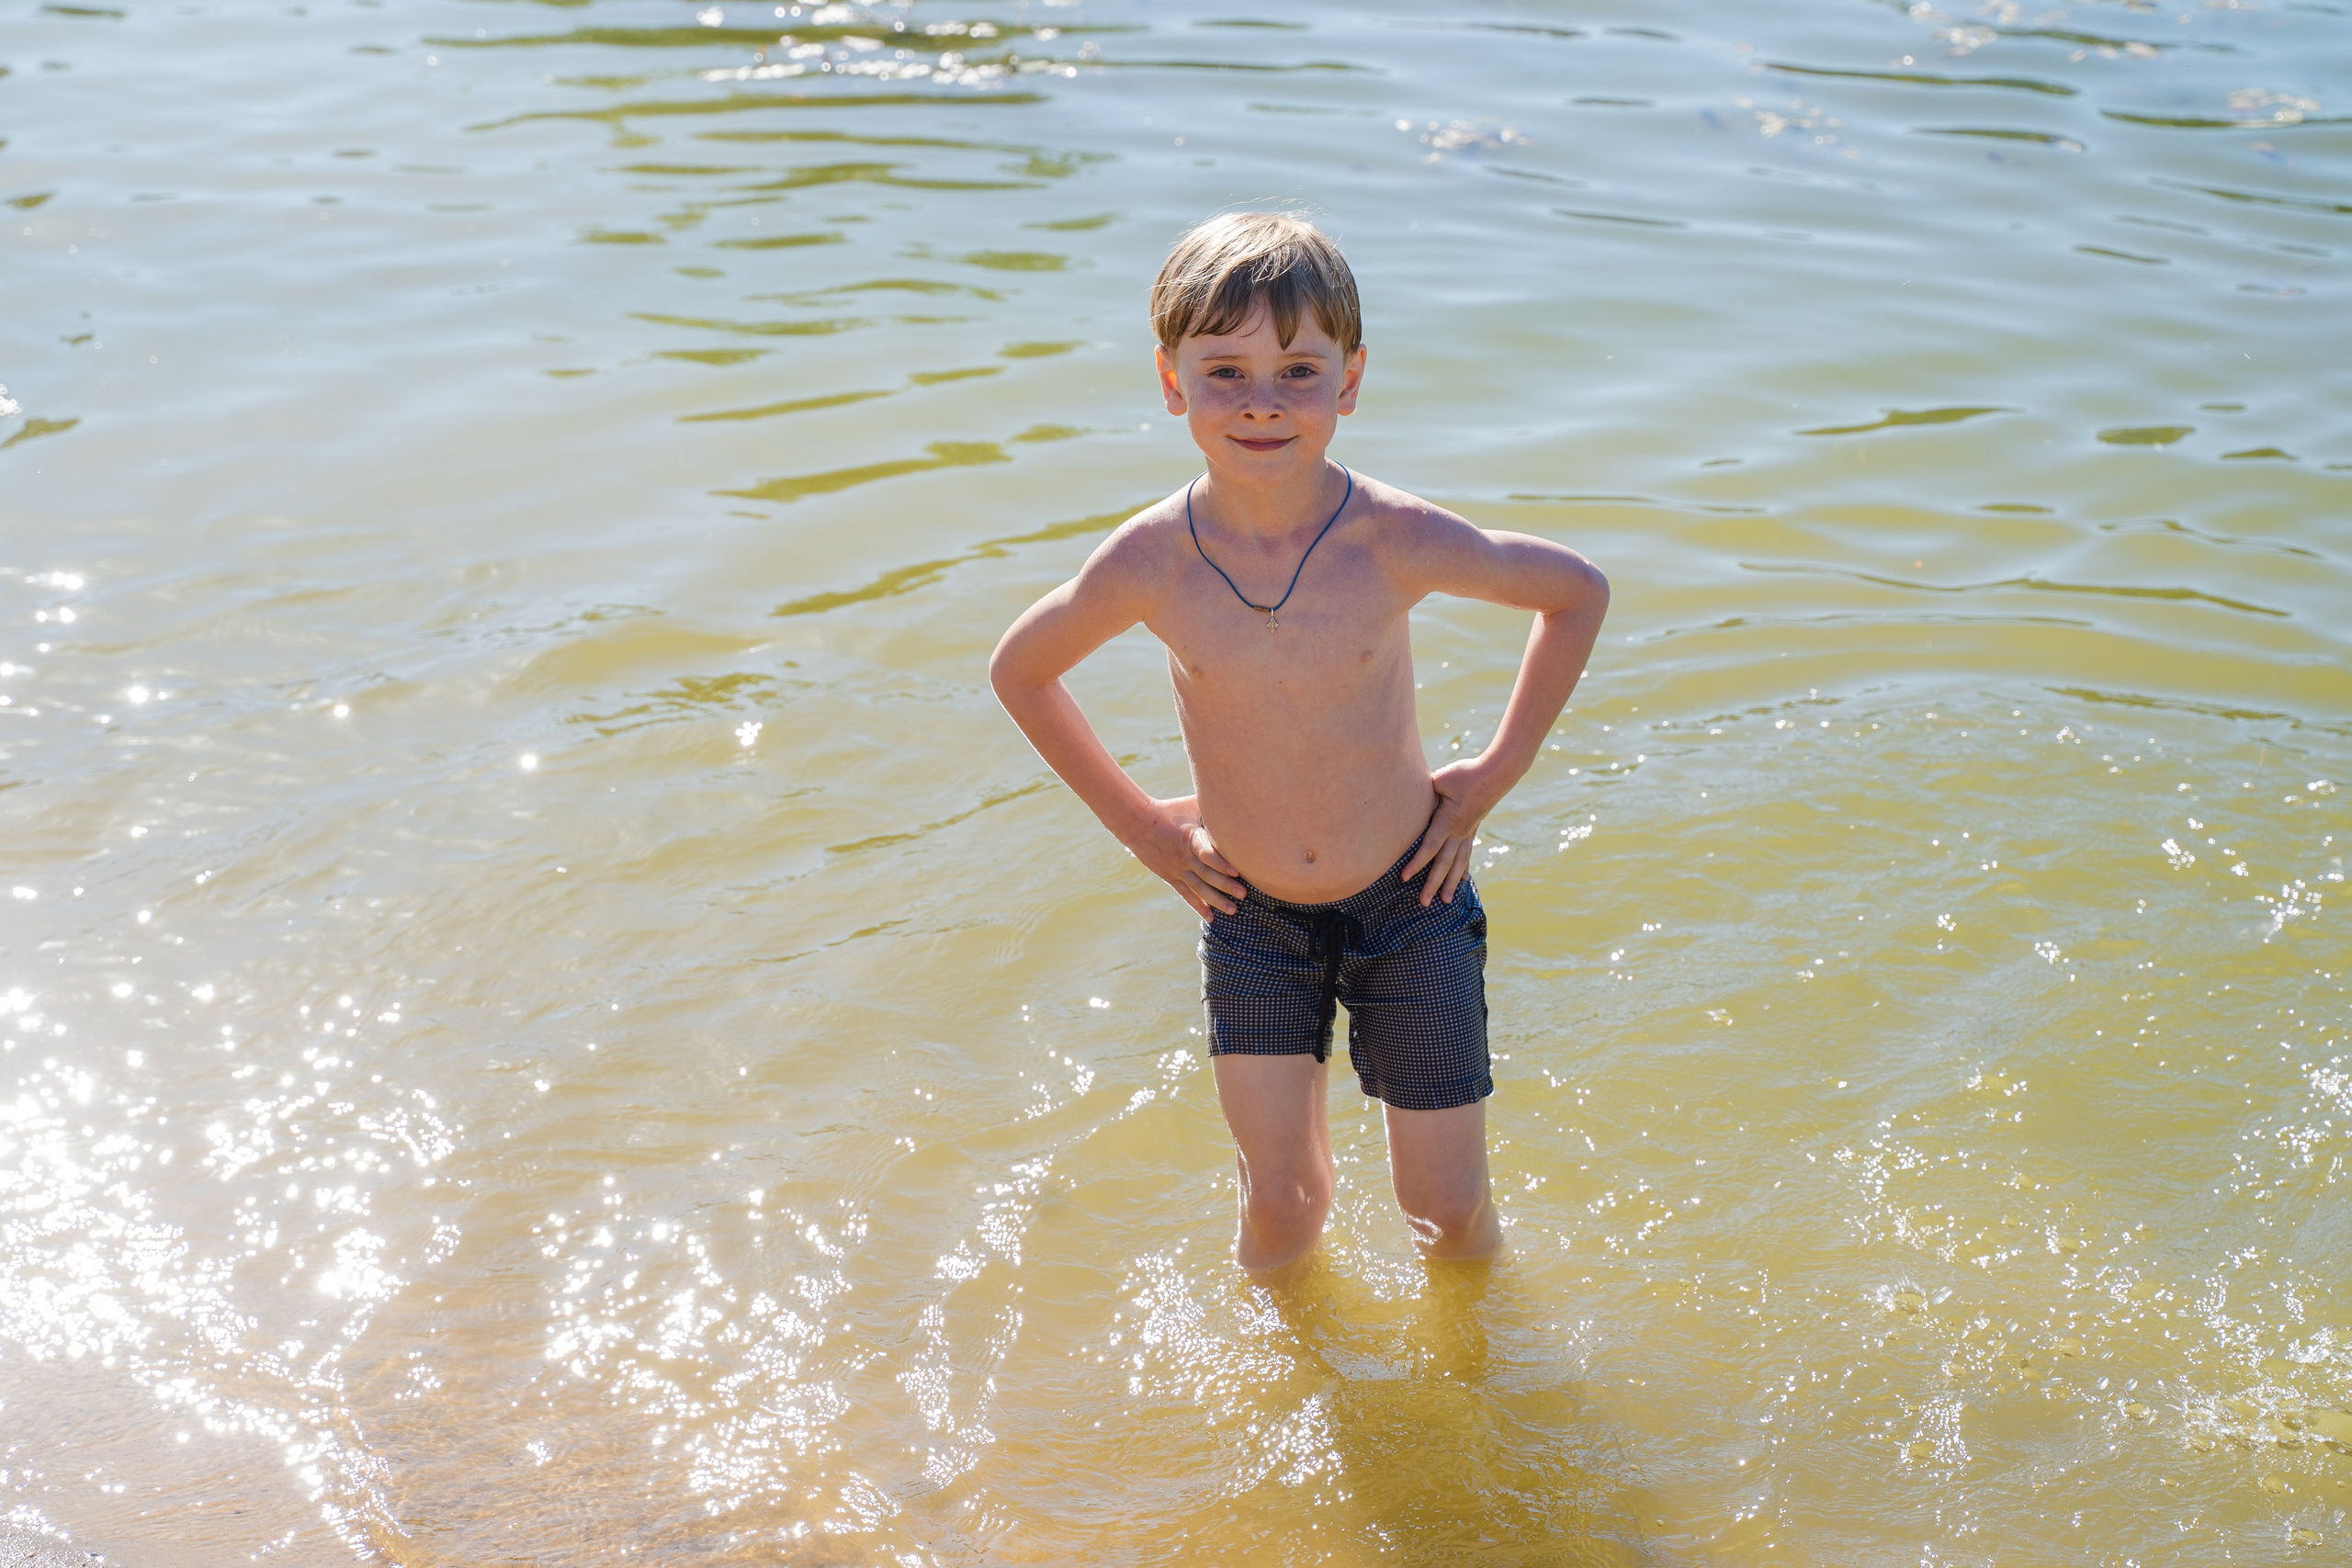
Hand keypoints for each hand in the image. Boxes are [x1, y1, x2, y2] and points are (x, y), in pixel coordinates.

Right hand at [1123, 795, 1249, 917]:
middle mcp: (1184, 856)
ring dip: (1216, 900)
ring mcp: (1177, 869)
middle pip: (1207, 874)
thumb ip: (1212, 807)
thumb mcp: (1192, 804)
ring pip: (1199, 888)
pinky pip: (1186, 893)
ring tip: (1233, 910)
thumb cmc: (1170, 809)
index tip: (1236, 870)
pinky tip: (1210, 917)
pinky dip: (1198, 905)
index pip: (1206, 852)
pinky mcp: (1170, 876)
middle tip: (1244, 894)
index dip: (1221, 862)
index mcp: (1191, 838)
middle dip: (1226, 885)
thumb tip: (1235, 799)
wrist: (1138, 822)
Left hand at [1401, 756, 1512, 906]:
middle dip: (1433, 884)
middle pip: (1444, 863)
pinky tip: (1463, 880)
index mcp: (1448, 821)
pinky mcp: (1473, 828)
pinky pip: (1467, 853)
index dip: (1417, 863)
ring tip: (1445, 902)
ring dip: (1451, 883)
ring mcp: (1468, 832)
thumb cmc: (1466, 774)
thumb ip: (1425, 791)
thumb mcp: (1441, 780)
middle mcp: (1459, 832)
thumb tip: (1410, 796)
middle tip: (1424, 903)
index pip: (1430, 847)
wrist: (1497, 773)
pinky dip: (1463, 868)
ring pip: (1458, 863)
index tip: (1404, 878)